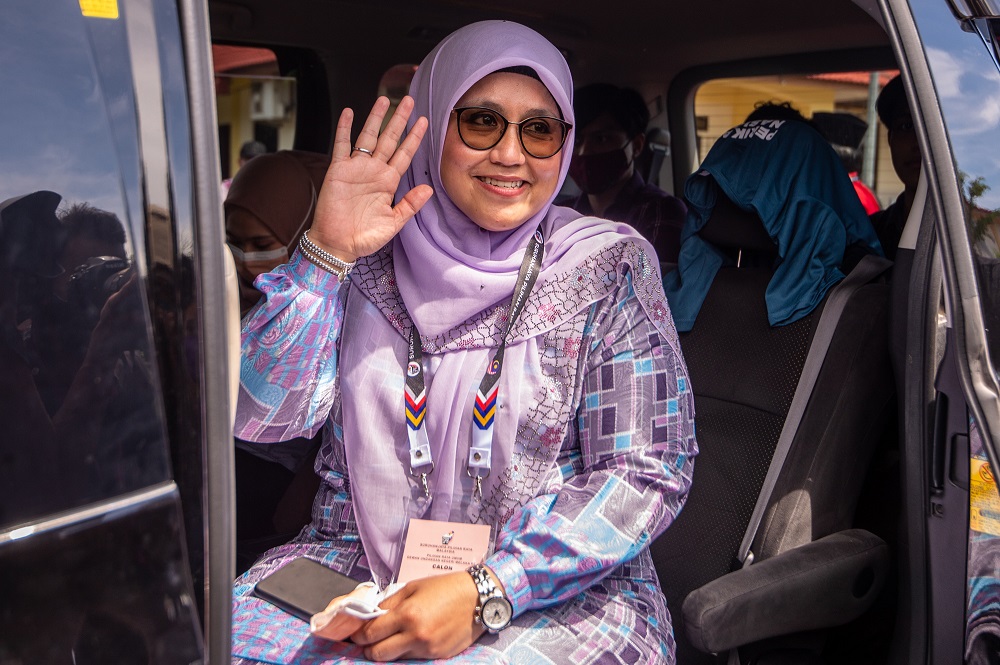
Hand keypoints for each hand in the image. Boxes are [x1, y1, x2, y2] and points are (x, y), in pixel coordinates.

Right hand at [308, 95, 432, 262]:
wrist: (338, 245)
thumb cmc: (364, 237)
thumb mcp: (394, 223)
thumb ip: (410, 204)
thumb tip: (429, 188)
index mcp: (388, 182)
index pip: (405, 154)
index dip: (414, 138)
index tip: (424, 121)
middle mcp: (374, 171)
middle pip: (389, 139)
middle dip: (400, 120)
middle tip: (410, 101)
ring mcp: (356, 168)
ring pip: (368, 137)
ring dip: (376, 118)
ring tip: (384, 100)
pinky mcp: (338, 170)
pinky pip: (342, 145)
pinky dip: (344, 128)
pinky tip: (350, 112)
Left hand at [350, 571, 485, 660]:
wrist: (479, 598)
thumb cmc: (446, 587)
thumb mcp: (414, 587)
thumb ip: (390, 603)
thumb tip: (372, 615)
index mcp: (407, 614)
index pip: (370, 634)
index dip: (359, 635)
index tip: (357, 633)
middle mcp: (415, 635)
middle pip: (377, 654)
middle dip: (369, 649)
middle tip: (370, 641)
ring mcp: (427, 649)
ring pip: (395, 660)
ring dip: (388, 651)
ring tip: (392, 639)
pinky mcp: (438, 656)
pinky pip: (413, 659)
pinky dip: (407, 652)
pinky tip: (411, 640)